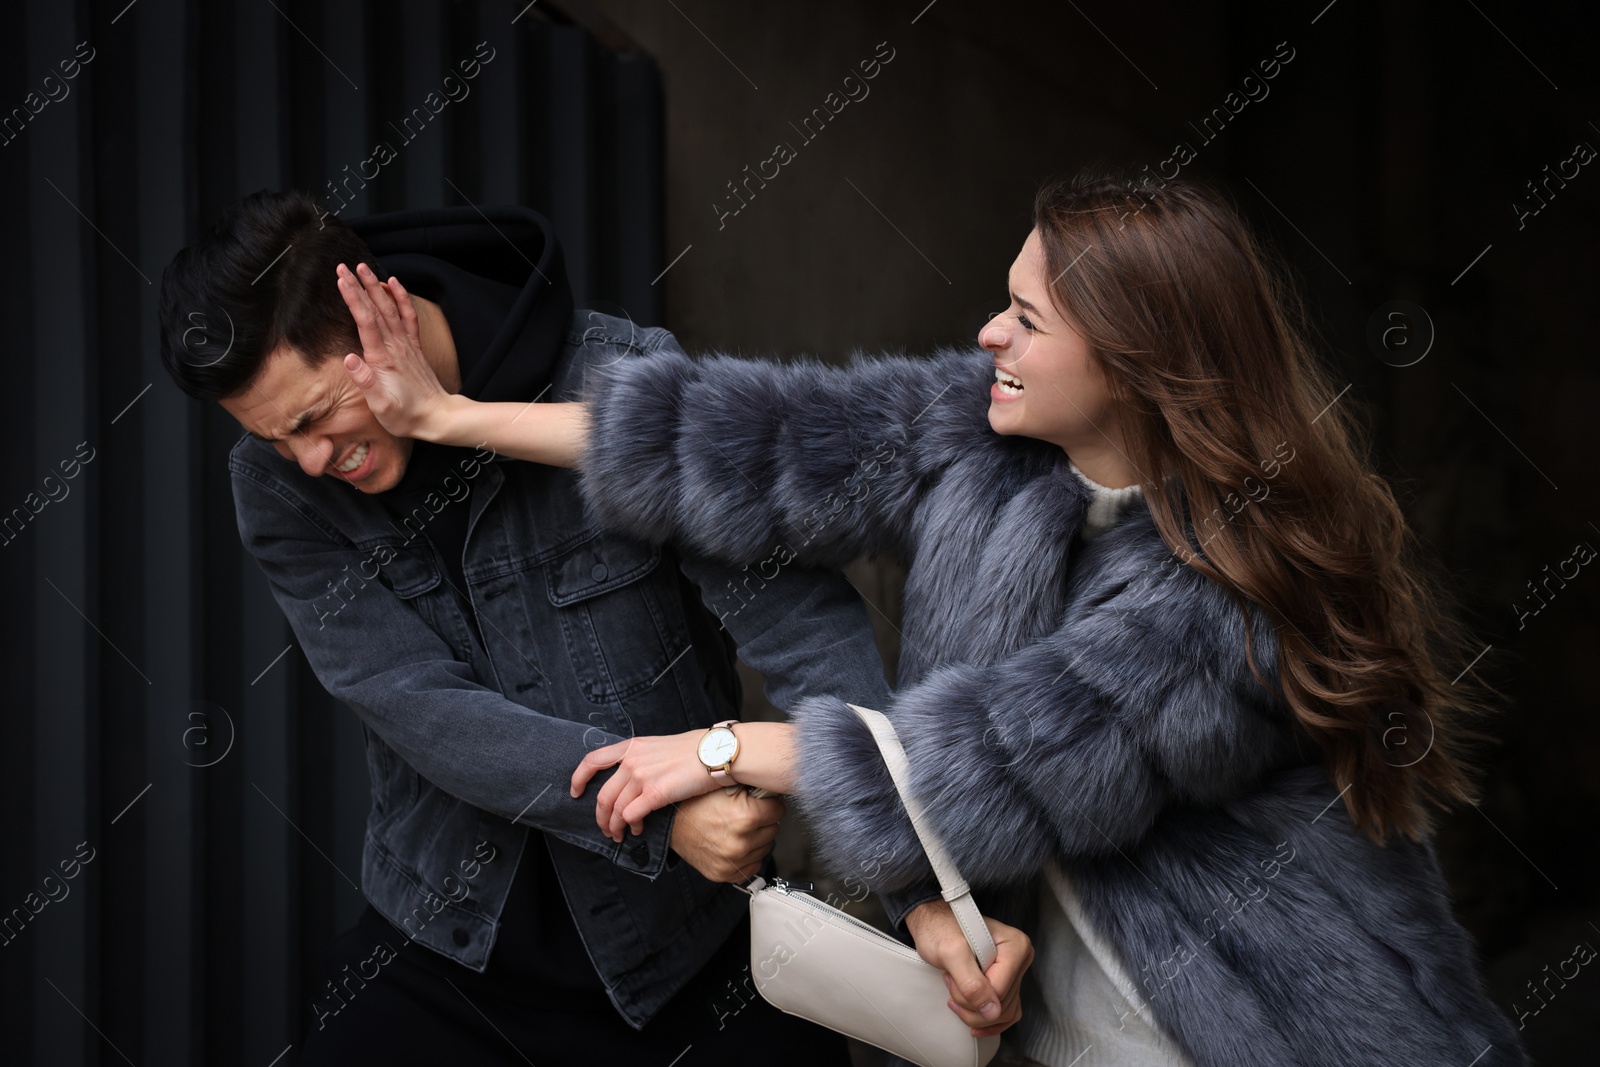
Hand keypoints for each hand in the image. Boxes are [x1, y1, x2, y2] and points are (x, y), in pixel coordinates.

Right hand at [336, 262, 453, 439]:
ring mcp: (406, 344)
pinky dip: (401, 298)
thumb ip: (365, 382)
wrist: (437, 417)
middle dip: (358, 285)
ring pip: (390, 308)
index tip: (341, 280)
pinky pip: (408, 316)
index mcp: (382, 358)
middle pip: (375, 309)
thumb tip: (349, 359)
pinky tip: (393, 284)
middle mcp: (395, 346)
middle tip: (343, 266)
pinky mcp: (413, 346)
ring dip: (375, 286)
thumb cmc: (406, 415)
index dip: (353, 299)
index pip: (365, 321)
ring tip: (363, 267)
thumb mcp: (381, 406)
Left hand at [571, 730, 719, 840]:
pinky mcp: (655, 793)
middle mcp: (632, 760)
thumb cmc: (695, 751)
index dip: (579, 778)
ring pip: (615, 809)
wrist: (716, 752)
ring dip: (615, 827)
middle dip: (600, 817)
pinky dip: (632, 826)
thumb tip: (633, 781)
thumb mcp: (659, 746)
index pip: (593, 760)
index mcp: (631, 747)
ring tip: (620, 835)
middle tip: (606, 829)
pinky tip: (638, 830)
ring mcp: (642, 776)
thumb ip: (641, 759)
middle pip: (603, 795)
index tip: (576, 792)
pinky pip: (631, 816)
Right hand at [668, 788, 784, 882]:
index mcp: (745, 817)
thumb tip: (775, 784)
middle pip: (774, 829)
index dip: (768, 803)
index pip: (779, 810)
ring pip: (765, 847)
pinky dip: (748, 855)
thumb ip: (753, 786)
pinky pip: (753, 865)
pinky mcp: (725, 874)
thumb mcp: (725, 785)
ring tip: (736, 828)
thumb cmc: (695, 801)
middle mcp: (741, 842)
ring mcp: (733, 861)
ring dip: (757, 838)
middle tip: (744, 813)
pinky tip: (734, 843)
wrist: (669, 824)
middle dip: (763, 820)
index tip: (759, 801)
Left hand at [905, 899, 1033, 1036]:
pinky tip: (973, 1022)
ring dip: (975, 1013)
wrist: (934, 923)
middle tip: (950, 982)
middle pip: (1001, 1004)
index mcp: (1015, 946)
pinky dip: (989, 1021)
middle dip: (970, 1004)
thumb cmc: (940, 930)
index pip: (998, 990)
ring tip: (955, 992)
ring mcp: (1014, 971)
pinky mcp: (1006, 982)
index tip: (950, 977)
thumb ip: (971, 983)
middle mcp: (1020, 958)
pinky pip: (1006, 1012)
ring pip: (1003, 1012)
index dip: (970, 994)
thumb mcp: (951, 954)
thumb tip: (992, 1012)